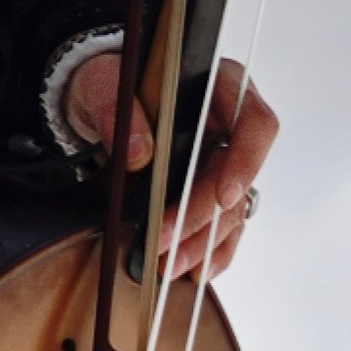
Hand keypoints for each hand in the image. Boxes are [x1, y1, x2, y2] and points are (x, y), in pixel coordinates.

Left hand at [59, 51, 277, 281]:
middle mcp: (228, 125)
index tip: (223, 195)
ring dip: (202, 241)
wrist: (96, 101)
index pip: (254, 121)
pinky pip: (218, 226)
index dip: (246, 161)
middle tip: (168, 242)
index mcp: (217, 85)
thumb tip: (139, 152)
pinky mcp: (206, 189)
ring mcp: (220, 160)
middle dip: (204, 215)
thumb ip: (117, 109)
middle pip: (236, 176)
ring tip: (168, 264)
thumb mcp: (101, 82)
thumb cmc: (108, 82)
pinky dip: (206, 250)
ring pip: (229, 209)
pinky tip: (191, 269)